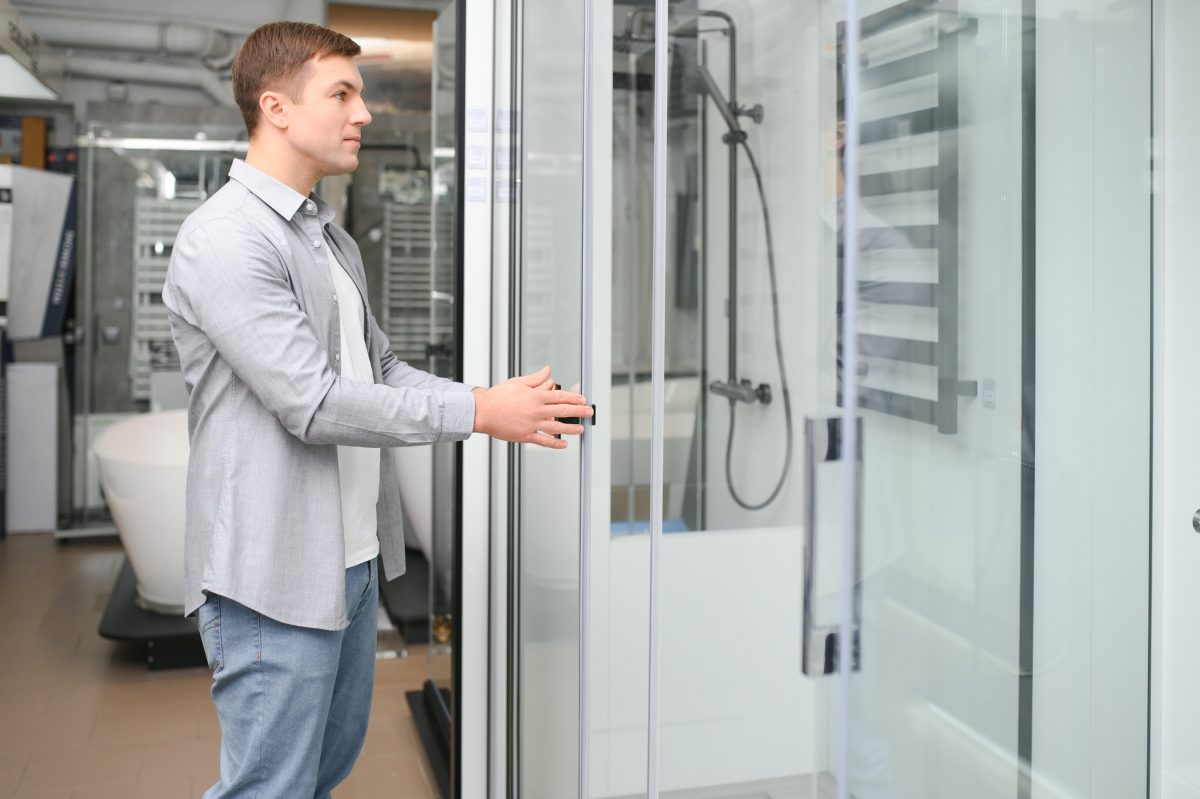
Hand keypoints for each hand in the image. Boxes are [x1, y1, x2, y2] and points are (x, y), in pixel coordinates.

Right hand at [472, 366, 592, 449]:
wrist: (483, 411)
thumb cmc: (498, 397)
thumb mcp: (518, 382)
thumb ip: (536, 378)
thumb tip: (548, 371)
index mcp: (536, 396)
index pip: (560, 396)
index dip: (574, 398)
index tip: (582, 399)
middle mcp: (536, 410)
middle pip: (563, 411)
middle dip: (579, 412)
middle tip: (588, 412)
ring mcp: (532, 424)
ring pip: (557, 427)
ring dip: (571, 428)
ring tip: (580, 429)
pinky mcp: (526, 435)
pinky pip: (544, 441)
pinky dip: (555, 443)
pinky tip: (564, 444)